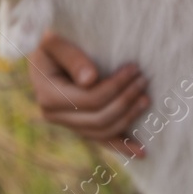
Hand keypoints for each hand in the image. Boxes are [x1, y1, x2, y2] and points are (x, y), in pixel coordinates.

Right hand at [27, 29, 151, 158]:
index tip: (134, 69)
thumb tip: (90, 80)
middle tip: (144, 80)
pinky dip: (121, 146)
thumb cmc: (52, 43)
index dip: (115, 87)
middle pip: (99, 119)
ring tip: (146, 99)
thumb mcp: (55, 41)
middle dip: (125, 101)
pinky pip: (101, 140)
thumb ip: (72, 57)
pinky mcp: (79, 126)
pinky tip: (141, 152)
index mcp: (48, 96)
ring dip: (128, 118)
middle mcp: (54, 116)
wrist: (46, 54)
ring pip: (102, 132)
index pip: (90, 99)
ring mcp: (67, 124)